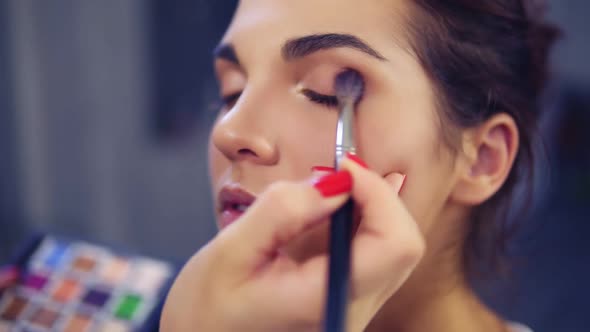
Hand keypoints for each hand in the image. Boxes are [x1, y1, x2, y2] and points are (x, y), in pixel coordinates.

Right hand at [160, 156, 424, 331]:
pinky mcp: (344, 304)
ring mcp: (351, 312)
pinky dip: (362, 224)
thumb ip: (283, 211)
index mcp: (324, 301)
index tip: (343, 166)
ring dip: (369, 208)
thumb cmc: (205, 312)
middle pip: (403, 245)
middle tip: (337, 172)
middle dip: (376, 196)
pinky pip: (375, 257)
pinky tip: (338, 207)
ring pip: (394, 249)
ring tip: (330, 188)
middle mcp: (351, 313)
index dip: (377, 193)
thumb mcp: (231, 253)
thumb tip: (335, 181)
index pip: (394, 244)